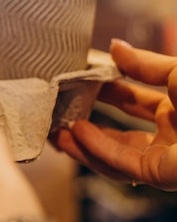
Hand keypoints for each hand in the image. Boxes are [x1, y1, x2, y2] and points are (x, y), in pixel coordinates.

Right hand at [52, 39, 176, 190]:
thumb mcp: (176, 72)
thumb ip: (142, 63)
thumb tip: (112, 47)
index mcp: (176, 106)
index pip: (132, 99)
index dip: (106, 89)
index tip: (80, 79)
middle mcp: (168, 133)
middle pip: (118, 129)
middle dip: (89, 118)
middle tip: (61, 108)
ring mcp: (163, 156)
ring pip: (113, 152)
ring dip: (84, 141)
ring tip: (57, 128)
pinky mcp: (159, 174)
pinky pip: (121, 163)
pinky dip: (96, 149)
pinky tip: (76, 134)